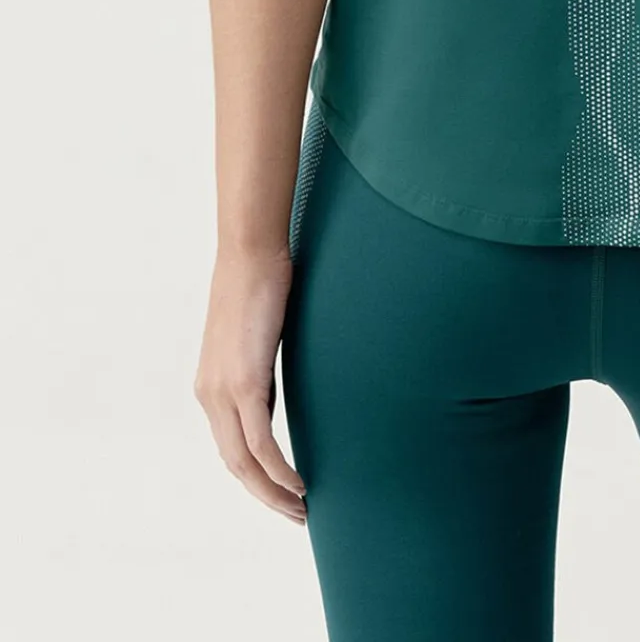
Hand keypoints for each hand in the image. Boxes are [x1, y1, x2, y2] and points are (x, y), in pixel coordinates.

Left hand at [195, 246, 306, 522]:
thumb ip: (264, 369)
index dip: (256, 478)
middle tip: (297, 514)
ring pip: (245, 463)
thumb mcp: (259, 337)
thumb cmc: (262, 283)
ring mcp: (222, 391)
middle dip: (265, 496)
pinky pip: (260, 444)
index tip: (284, 493)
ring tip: (302, 508)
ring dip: (273, 492)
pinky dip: (279, 471)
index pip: (230, 448)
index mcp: (211, 387)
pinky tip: (298, 484)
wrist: (250, 252)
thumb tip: (282, 390)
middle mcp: (210, 395)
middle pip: (234, 465)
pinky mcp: (243, 383)